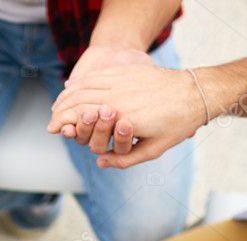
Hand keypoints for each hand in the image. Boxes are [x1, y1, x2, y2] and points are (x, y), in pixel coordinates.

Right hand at [49, 62, 205, 167]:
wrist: (195, 94)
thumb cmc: (176, 125)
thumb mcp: (153, 150)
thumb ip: (124, 159)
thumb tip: (100, 163)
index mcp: (123, 118)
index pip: (83, 117)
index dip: (64, 122)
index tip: (54, 129)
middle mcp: (119, 97)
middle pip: (79, 100)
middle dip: (61, 110)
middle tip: (52, 120)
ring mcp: (123, 81)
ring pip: (85, 86)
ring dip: (67, 96)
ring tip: (57, 105)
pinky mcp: (127, 72)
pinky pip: (97, 75)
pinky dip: (81, 82)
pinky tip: (72, 87)